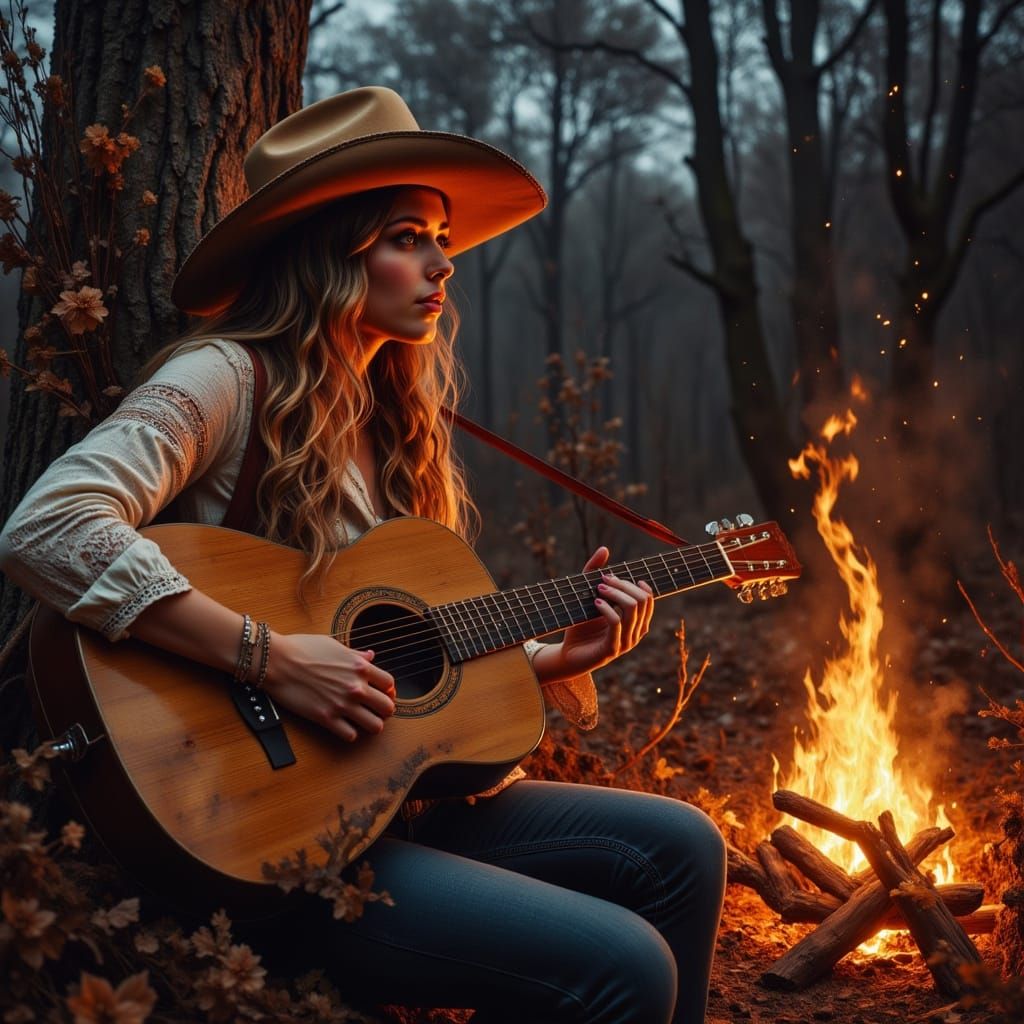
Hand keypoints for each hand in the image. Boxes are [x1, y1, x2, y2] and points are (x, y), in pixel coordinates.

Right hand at [263, 632, 395, 741]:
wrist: (277, 660)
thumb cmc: (302, 648)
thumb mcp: (334, 645)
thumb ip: (356, 655)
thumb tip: (370, 656)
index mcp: (360, 667)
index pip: (389, 684)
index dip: (387, 690)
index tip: (380, 693)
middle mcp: (356, 687)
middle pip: (388, 708)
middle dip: (383, 710)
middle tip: (373, 710)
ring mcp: (342, 704)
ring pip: (375, 726)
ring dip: (370, 724)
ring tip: (361, 720)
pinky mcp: (326, 719)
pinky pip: (351, 735)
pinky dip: (349, 733)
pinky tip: (342, 726)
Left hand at [555, 546, 653, 678]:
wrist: (567, 655)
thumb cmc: (581, 626)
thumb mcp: (588, 596)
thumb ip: (595, 573)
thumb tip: (604, 548)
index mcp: (637, 621)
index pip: (648, 598)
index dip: (633, 583)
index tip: (613, 576)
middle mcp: (636, 632)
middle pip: (641, 600)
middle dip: (623, 586)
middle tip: (602, 580)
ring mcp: (626, 642)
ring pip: (632, 610)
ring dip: (615, 594)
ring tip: (598, 589)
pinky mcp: (612, 649)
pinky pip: (617, 623)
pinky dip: (606, 609)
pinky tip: (595, 602)